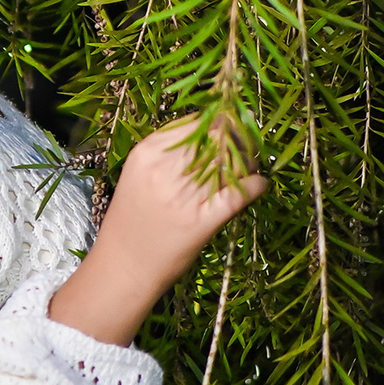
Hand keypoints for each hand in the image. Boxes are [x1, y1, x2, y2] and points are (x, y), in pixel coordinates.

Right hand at [48, 115, 267, 346]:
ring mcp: (183, 196)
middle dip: (238, 136)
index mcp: (148, 152)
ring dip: (249, 160)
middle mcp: (165, 169)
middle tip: (250, 140)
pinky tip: (260, 183)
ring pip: (229, 163)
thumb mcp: (139, 173)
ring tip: (254, 161)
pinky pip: (238, 195)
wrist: (123, 265)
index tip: (232, 122)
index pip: (195, 122)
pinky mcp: (201, 221)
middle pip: (215, 138)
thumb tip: (208, 132)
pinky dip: (254, 185)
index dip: (220, 119)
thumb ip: (167, 150)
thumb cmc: (131, 218)